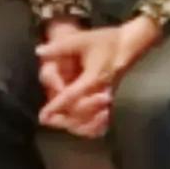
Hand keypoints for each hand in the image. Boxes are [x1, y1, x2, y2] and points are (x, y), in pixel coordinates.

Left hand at [38, 20, 110, 137]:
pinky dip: (91, 125)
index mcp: (93, 78)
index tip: (43, 115)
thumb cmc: (107, 41)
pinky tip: (81, 128)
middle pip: (81, 114)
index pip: (71, 96)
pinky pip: (102, 118)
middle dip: (63, 119)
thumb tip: (39, 51)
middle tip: (47, 120)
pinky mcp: (111, 98)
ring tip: (58, 123)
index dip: (56, 106)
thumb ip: (60, 47)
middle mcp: (101, 91)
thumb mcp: (82, 40)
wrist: (130, 44)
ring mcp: (108, 97)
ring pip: (91, 119)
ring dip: (74, 123)